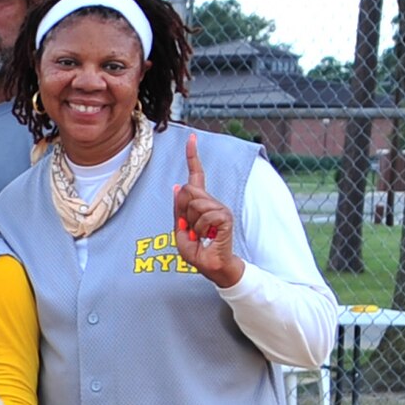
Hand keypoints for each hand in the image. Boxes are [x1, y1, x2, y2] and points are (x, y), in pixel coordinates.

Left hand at [174, 133, 242, 287]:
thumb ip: (179, 210)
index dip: (192, 157)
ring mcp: (221, 208)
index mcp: (201, 203)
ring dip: (191, 223)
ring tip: (201, 235)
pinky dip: (200, 229)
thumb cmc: (198, 251)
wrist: (212, 266)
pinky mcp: (225, 217)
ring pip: (194, 205)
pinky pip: (204, 216)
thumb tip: (178, 185)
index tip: (191, 138)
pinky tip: (208, 236)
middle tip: (191, 229)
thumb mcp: (180, 230)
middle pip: (188, 191)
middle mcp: (213, 202)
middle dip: (182, 212)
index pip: (197, 175)